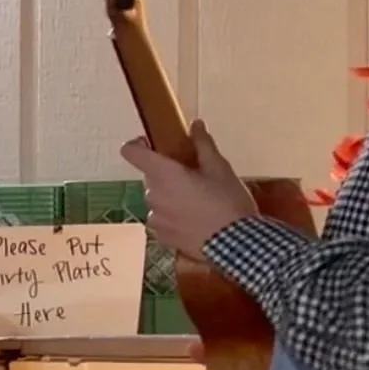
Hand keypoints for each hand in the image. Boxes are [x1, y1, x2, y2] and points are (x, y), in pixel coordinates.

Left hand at [119, 119, 259, 256]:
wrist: (236, 245)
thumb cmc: (228, 202)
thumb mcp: (220, 169)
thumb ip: (203, 144)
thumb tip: (195, 124)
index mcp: (164, 175)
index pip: (131, 152)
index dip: (137, 145)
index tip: (151, 144)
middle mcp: (152, 196)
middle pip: (150, 176)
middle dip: (167, 173)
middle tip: (193, 176)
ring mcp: (155, 218)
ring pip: (157, 198)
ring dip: (170, 196)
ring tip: (198, 202)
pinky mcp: (162, 237)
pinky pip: (162, 219)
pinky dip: (173, 216)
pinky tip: (195, 219)